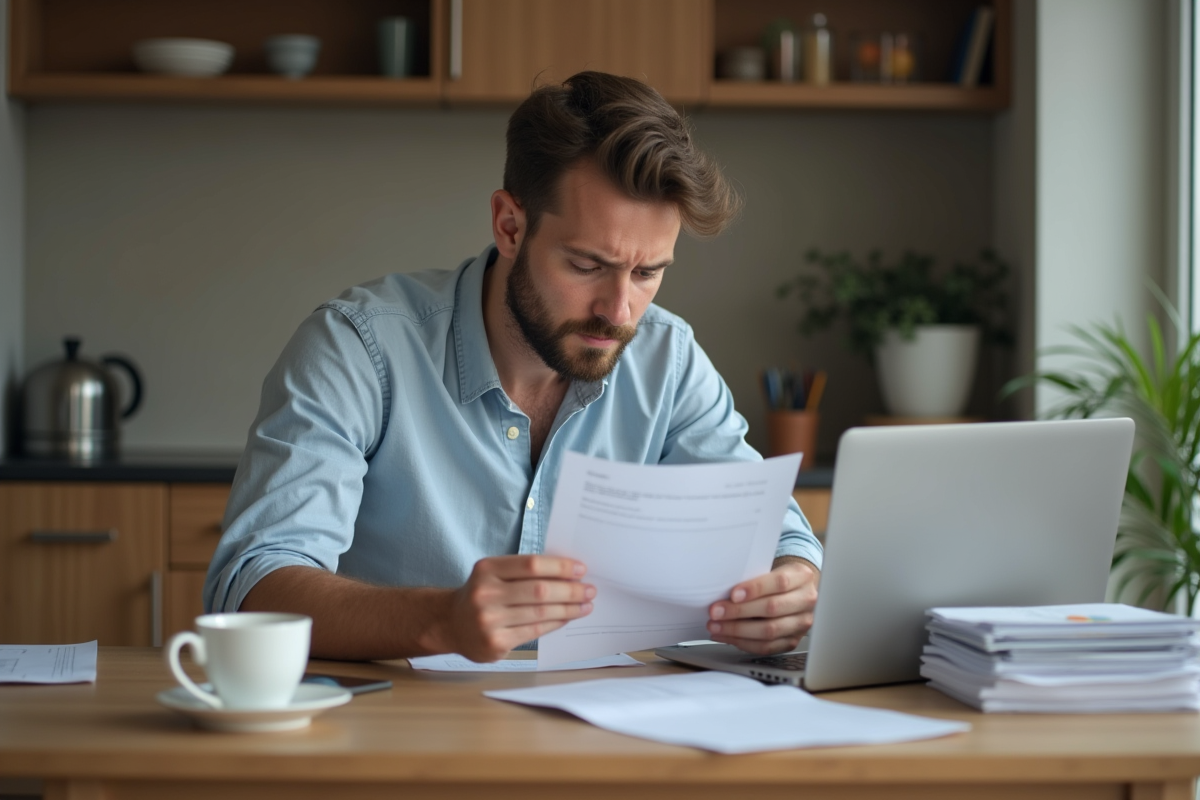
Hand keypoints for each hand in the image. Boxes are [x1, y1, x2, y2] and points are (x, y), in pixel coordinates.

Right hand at [438, 555, 594, 661]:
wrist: (451, 623)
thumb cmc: (482, 594)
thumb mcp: (494, 574)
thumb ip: (524, 571)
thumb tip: (568, 573)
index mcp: (487, 569)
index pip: (531, 564)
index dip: (560, 567)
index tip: (580, 569)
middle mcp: (485, 594)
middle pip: (539, 590)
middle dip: (570, 590)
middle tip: (590, 589)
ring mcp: (489, 620)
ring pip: (540, 613)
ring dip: (569, 609)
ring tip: (585, 605)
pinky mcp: (495, 643)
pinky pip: (535, 631)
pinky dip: (555, 622)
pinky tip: (567, 617)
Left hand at [706, 557, 818, 654]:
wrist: (798, 591)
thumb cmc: (778, 579)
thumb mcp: (772, 568)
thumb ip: (753, 576)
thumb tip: (722, 590)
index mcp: (801, 577)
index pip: (779, 582)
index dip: (755, 589)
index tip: (733, 594)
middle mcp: (806, 601)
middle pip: (772, 609)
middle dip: (739, 612)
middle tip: (715, 612)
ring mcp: (801, 623)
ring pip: (768, 632)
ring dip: (737, 631)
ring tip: (716, 627)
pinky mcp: (792, 641)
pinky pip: (766, 647)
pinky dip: (743, 643)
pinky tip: (727, 637)